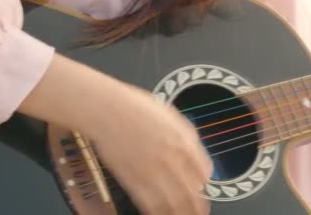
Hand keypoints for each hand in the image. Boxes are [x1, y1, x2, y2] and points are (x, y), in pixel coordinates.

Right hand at [18, 53, 212, 213]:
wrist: (107, 109)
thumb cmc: (135, 107)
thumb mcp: (171, 114)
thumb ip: (187, 135)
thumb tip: (195, 151)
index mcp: (184, 142)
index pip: (204, 172)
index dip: (204, 183)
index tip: (202, 188)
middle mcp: (173, 160)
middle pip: (193, 193)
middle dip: (198, 207)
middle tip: (199, 212)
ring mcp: (154, 172)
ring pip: (175, 204)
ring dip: (182, 214)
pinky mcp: (134, 181)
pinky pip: (152, 205)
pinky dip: (159, 213)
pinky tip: (161, 214)